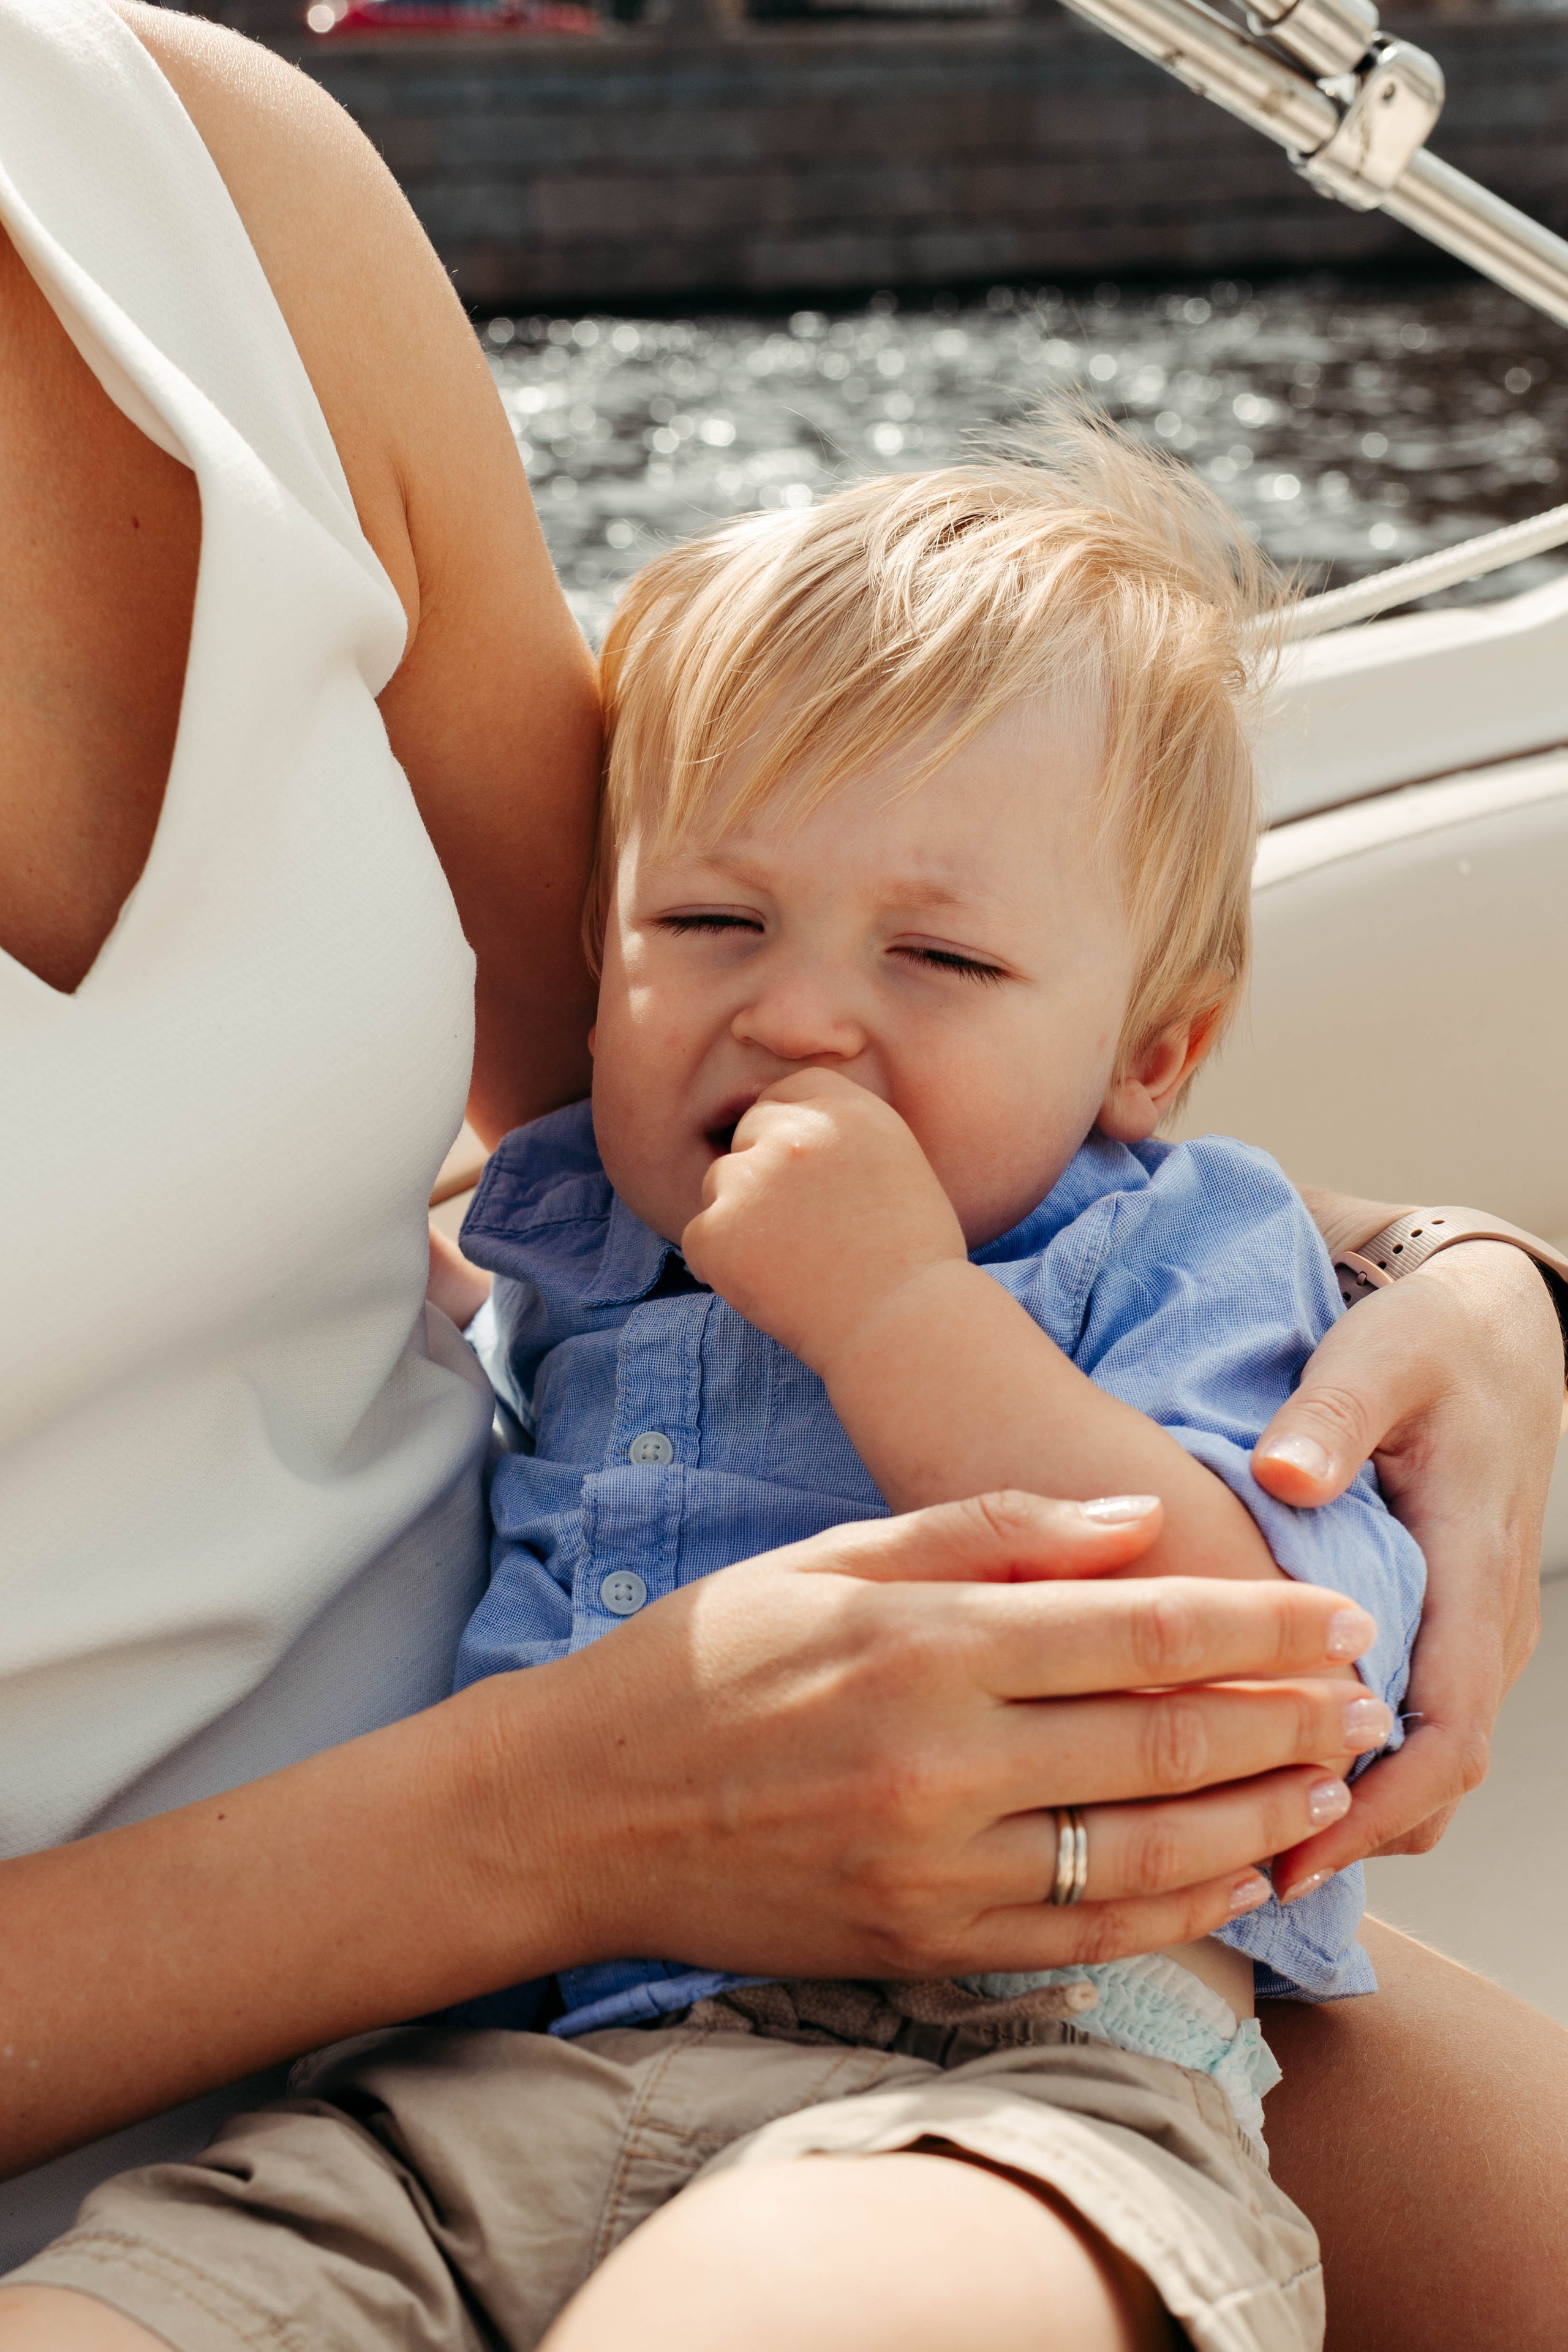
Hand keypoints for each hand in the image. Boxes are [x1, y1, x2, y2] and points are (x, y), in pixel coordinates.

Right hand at [506, 1491, 1384, 1982]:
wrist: (577, 1808)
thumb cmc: (702, 1661)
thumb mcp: (830, 1556)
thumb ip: (988, 1529)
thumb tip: (1134, 1522)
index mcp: (921, 1642)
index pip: (1140, 1631)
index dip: (1259, 1626)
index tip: (1338, 1617)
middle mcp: (938, 1760)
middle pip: (1163, 1744)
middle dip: (1286, 1722)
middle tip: (1362, 1703)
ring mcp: (931, 1867)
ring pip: (1144, 1851)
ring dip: (1258, 1821)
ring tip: (1328, 1790)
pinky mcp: (918, 1943)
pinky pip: (1084, 1935)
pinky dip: (1178, 1909)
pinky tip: (1234, 1878)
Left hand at [681, 1069, 963, 1371]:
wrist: (906, 1327)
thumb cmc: (913, 1260)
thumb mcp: (898, 1166)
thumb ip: (843, 1138)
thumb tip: (792, 1137)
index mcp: (844, 1107)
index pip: (785, 1096)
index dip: (790, 1135)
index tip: (807, 1177)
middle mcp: (792, 1132)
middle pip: (748, 1135)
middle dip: (764, 1173)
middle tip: (801, 1229)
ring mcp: (749, 1179)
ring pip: (720, 1185)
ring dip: (743, 1217)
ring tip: (797, 1264)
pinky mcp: (716, 1230)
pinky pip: (700, 1239)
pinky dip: (723, 1265)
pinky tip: (773, 1288)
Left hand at [1251, 1238, 1563, 1896]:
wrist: (1494, 1328)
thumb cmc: (1432, 1343)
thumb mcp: (1381, 1355)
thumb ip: (1333, 1413)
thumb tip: (1285, 1475)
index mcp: (1472, 1572)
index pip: (1447, 1735)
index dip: (1376, 1808)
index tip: (1296, 1849)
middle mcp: (1485, 1623)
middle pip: (1438, 1779)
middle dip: (1353, 1835)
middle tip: (1243, 1870)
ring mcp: (1473, 1632)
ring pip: (1428, 1760)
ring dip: (1354, 1809)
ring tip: (1245, 1837)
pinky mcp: (1450, 1626)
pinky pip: (1419, 1725)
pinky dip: (1361, 1765)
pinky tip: (1275, 1770)